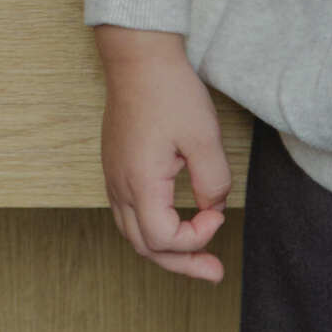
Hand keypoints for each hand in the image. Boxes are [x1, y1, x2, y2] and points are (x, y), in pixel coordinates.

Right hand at [98, 27, 234, 282]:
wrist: (138, 58)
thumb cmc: (169, 92)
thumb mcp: (204, 138)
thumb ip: (213, 182)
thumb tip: (212, 207)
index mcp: (139, 183)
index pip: (163, 240)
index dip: (196, 238)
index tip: (217, 214)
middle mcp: (119, 186)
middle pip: (144, 247)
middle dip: (181, 264)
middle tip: (214, 273)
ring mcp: (113, 177)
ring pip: (133, 233)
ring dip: (166, 249)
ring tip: (196, 256)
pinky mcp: (116, 167)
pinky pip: (129, 213)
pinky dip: (153, 229)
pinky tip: (175, 223)